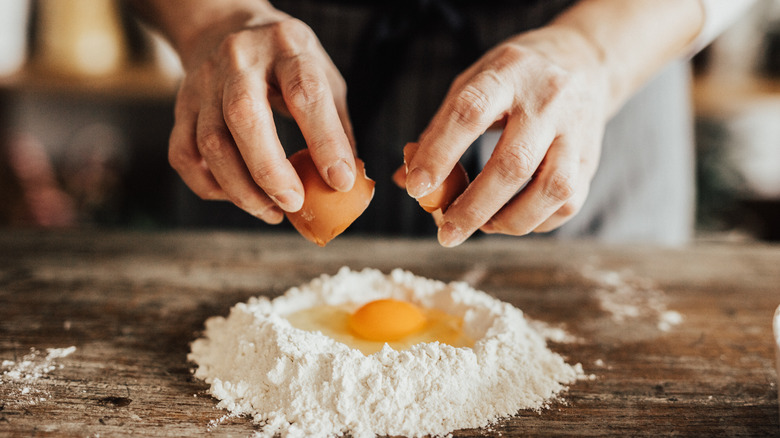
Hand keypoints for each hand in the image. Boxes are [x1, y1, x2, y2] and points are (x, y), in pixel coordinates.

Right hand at [169, 13, 355, 223]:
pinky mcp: (182, 106)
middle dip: (270, 171)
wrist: (226, 27)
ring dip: (242, 189)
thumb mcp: (323, 75)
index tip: (340, 181)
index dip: (324, 141)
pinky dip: (210, 185)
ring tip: (272, 211)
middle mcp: (240, 60)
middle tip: (294, 203)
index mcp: (287, 46)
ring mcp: (205, 82)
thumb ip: (336, 125)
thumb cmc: (286, 60)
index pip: (305, 92)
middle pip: (244, 117)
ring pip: (211, 143)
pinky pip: (185, 155)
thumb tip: (346, 182)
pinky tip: (237, 196)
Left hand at [405, 26, 609, 246]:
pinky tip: (512, 218)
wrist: (581, 61)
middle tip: (447, 232)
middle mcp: (547, 101)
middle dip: (474, 207)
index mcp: (506, 74)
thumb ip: (439, 130)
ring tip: (484, 226)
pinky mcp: (590, 159)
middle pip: (513, 163)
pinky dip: (535, 222)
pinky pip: (568, 203)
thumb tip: (406, 179)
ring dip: (510, 220)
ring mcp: (575, 131)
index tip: (416, 188)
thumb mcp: (472, 84)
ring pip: (552, 189)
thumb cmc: (512, 79)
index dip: (440, 154)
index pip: (470, 113)